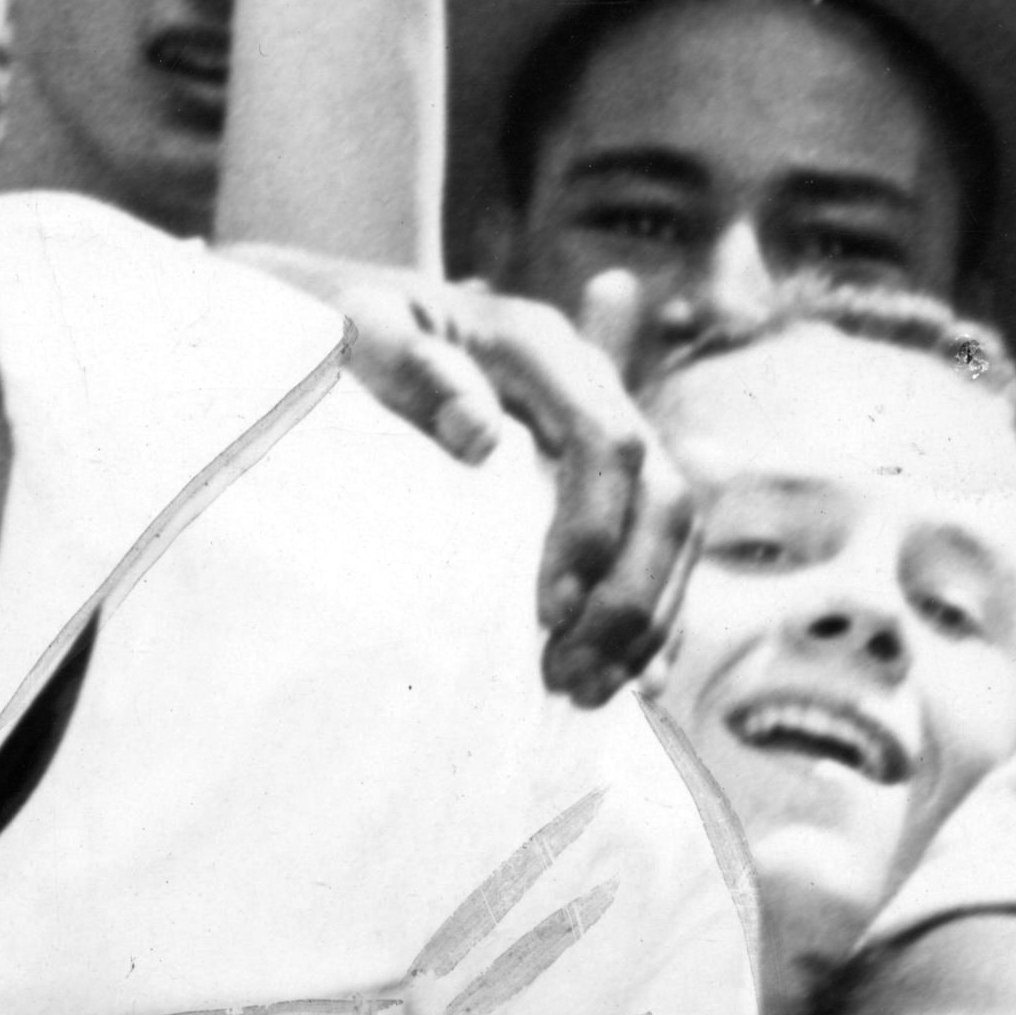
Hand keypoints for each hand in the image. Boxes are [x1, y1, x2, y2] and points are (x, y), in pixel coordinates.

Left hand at [246, 258, 685, 703]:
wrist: (350, 324)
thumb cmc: (343, 333)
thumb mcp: (357, 332)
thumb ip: (410, 368)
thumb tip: (479, 434)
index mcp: (539, 348)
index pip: (604, 444)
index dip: (591, 532)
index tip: (547, 613)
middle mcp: (590, 386)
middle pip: (661, 496)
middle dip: (629, 596)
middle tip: (568, 674)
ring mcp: (604, 429)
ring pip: (672, 531)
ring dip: (644, 619)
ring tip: (585, 690)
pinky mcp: (601, 478)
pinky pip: (660, 552)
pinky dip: (654, 617)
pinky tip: (635, 683)